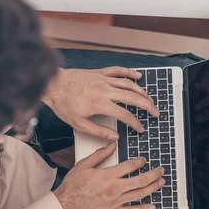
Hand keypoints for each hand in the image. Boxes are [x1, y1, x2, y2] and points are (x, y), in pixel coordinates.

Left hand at [42, 67, 158, 139]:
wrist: (53, 85)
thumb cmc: (64, 104)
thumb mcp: (79, 124)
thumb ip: (98, 131)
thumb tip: (114, 137)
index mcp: (100, 104)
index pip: (125, 115)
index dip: (135, 123)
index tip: (140, 128)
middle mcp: (105, 89)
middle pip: (132, 97)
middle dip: (147, 106)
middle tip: (155, 112)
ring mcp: (103, 79)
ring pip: (128, 84)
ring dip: (142, 92)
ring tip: (150, 99)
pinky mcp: (99, 73)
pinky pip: (118, 71)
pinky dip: (129, 73)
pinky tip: (138, 76)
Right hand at [54, 142, 164, 208]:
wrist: (66, 206)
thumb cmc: (73, 186)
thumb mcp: (84, 165)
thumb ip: (100, 154)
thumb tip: (112, 145)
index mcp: (108, 175)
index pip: (130, 166)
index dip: (140, 162)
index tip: (144, 160)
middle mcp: (115, 189)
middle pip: (140, 181)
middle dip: (153, 175)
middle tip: (161, 171)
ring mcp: (116, 201)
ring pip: (140, 194)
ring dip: (153, 188)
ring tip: (161, 183)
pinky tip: (152, 206)